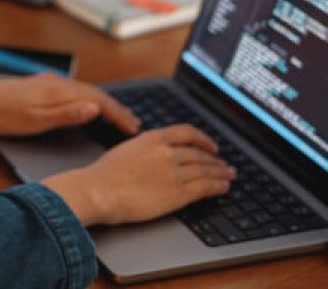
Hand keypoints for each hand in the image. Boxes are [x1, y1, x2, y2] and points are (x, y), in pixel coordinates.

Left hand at [0, 72, 140, 136]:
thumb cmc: (0, 114)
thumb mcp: (34, 121)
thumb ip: (65, 115)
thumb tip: (94, 108)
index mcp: (57, 91)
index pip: (98, 100)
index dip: (117, 114)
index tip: (132, 127)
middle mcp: (55, 83)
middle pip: (94, 93)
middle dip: (116, 108)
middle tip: (133, 123)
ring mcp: (46, 82)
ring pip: (83, 90)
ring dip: (102, 102)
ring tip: (117, 115)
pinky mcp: (39, 85)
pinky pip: (72, 90)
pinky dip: (86, 98)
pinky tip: (87, 104)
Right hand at [42, 125, 234, 225]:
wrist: (98, 191)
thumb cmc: (103, 175)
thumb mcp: (125, 150)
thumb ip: (144, 149)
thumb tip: (155, 155)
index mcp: (152, 139)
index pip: (187, 133)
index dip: (203, 139)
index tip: (210, 145)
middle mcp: (166, 152)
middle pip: (199, 153)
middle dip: (215, 159)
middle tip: (224, 164)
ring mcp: (173, 172)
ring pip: (206, 169)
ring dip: (220, 173)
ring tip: (229, 175)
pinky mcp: (177, 193)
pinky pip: (205, 187)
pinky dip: (218, 186)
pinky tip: (223, 187)